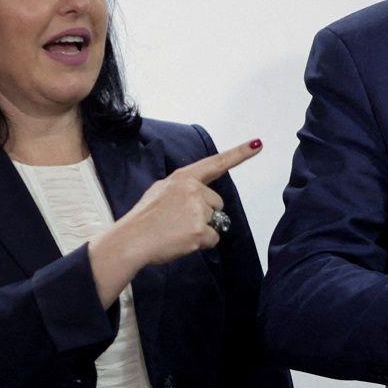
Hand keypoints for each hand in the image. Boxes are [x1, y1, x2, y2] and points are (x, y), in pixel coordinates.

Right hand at [89, 138, 261, 305]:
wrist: (130, 241)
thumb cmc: (143, 219)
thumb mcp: (160, 191)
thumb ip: (182, 188)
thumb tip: (198, 194)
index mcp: (183, 178)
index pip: (216, 163)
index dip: (239, 153)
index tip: (257, 143)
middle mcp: (194, 190)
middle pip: (217, 203)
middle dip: (205, 214)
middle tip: (178, 222)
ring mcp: (198, 210)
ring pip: (216, 221)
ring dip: (202, 229)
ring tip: (177, 231)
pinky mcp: (200, 230)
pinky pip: (213, 238)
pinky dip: (201, 243)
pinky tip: (182, 242)